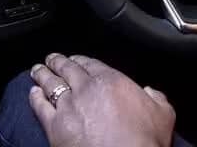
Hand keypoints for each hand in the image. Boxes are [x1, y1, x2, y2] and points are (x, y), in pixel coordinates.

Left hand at [29, 53, 175, 146]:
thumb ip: (156, 97)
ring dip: (43, 74)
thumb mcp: (163, 113)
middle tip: (52, 58)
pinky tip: (32, 93)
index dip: (81, 59)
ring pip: (50, 83)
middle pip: (67, 69)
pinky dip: (35, 98)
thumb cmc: (144, 140)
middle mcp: (87, 88)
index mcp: (112, 80)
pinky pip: (40, 107)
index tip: (76, 58)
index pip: (91, 63)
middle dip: (58, 61)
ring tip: (37, 70)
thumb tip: (150, 92)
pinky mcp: (54, 126)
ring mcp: (68, 106)